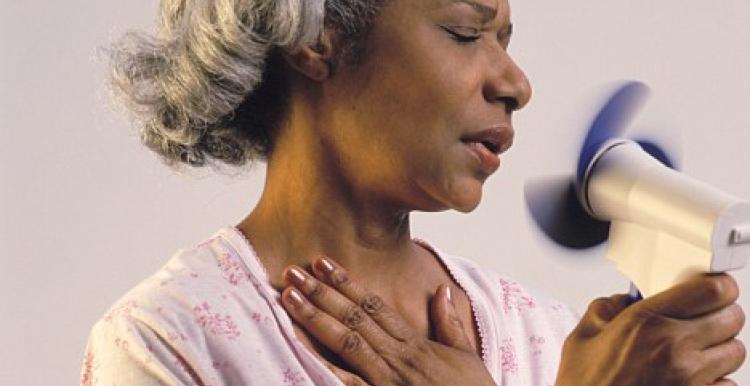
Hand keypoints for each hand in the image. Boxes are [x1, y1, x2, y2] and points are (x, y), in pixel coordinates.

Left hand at [279, 257, 496, 385]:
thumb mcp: (466, 356)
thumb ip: (449, 323)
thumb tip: (441, 290)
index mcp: (414, 344)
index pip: (374, 306)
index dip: (346, 283)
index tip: (323, 264)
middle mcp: (397, 358)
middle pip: (353, 318)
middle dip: (321, 293)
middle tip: (292, 272)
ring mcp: (387, 382)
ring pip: (346, 344)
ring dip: (315, 319)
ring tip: (289, 298)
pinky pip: (349, 383)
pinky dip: (326, 368)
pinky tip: (301, 351)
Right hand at [556, 274, 745, 385]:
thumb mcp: (581, 339)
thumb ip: (604, 310)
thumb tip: (621, 301)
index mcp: (646, 324)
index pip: (713, 290)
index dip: (719, 285)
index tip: (714, 287)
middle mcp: (675, 349)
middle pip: (733, 318)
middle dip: (720, 315)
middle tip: (702, 318)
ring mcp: (691, 379)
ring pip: (735, 351)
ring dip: (720, 348)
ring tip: (696, 350)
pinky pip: (729, 384)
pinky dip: (718, 380)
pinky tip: (695, 379)